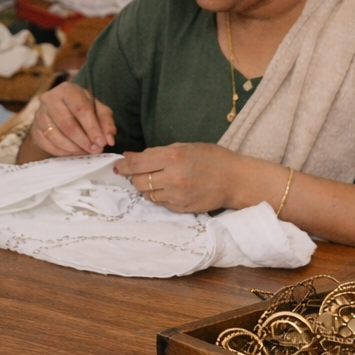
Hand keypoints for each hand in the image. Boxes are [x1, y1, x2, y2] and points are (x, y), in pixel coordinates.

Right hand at [27, 79, 115, 155]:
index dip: (92, 128)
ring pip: (56, 136)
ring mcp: (39, 114)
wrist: (60, 108)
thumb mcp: (98, 109)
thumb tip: (108, 139)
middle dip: (83, 141)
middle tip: (95, 149)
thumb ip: (106, 122)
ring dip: (74, 148)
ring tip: (85, 151)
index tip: (101, 142)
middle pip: (67, 124)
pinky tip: (73, 151)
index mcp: (67, 89)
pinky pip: (47, 145)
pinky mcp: (34, 129)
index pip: (80, 109)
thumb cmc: (82, 107)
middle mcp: (49, 99)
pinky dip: (62, 152)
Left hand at [113, 143, 244, 213]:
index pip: (137, 163)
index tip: (119, 166)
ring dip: (147, 187)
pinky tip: (171, 188)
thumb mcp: (185, 147)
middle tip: (141, 172)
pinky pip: (160, 203)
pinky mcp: (180, 208)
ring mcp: (176, 195)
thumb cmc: (212, 158)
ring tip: (160, 179)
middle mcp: (172, 177)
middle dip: (135, 176)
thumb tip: (131, 156)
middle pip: (138, 181)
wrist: (234, 180)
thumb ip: (157, 152)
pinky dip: (160, 195)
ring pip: (147, 194)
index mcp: (173, 157)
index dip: (124, 165)